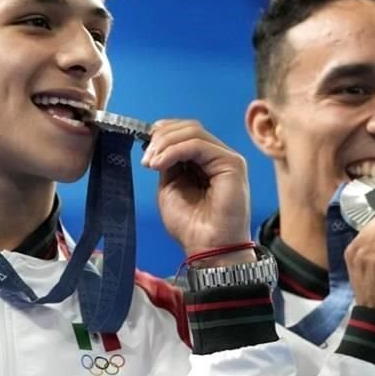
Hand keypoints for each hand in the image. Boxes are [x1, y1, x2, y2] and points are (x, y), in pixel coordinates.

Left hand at [141, 119, 253, 264]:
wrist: (207, 248)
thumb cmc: (190, 225)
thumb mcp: (170, 187)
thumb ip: (168, 163)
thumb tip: (158, 144)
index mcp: (203, 161)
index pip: (184, 133)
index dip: (162, 133)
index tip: (143, 146)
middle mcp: (216, 156)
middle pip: (188, 127)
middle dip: (161, 137)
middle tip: (146, 157)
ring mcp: (226, 158)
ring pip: (193, 131)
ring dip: (165, 143)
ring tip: (151, 162)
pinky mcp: (232, 163)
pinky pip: (199, 144)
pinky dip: (175, 150)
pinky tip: (160, 163)